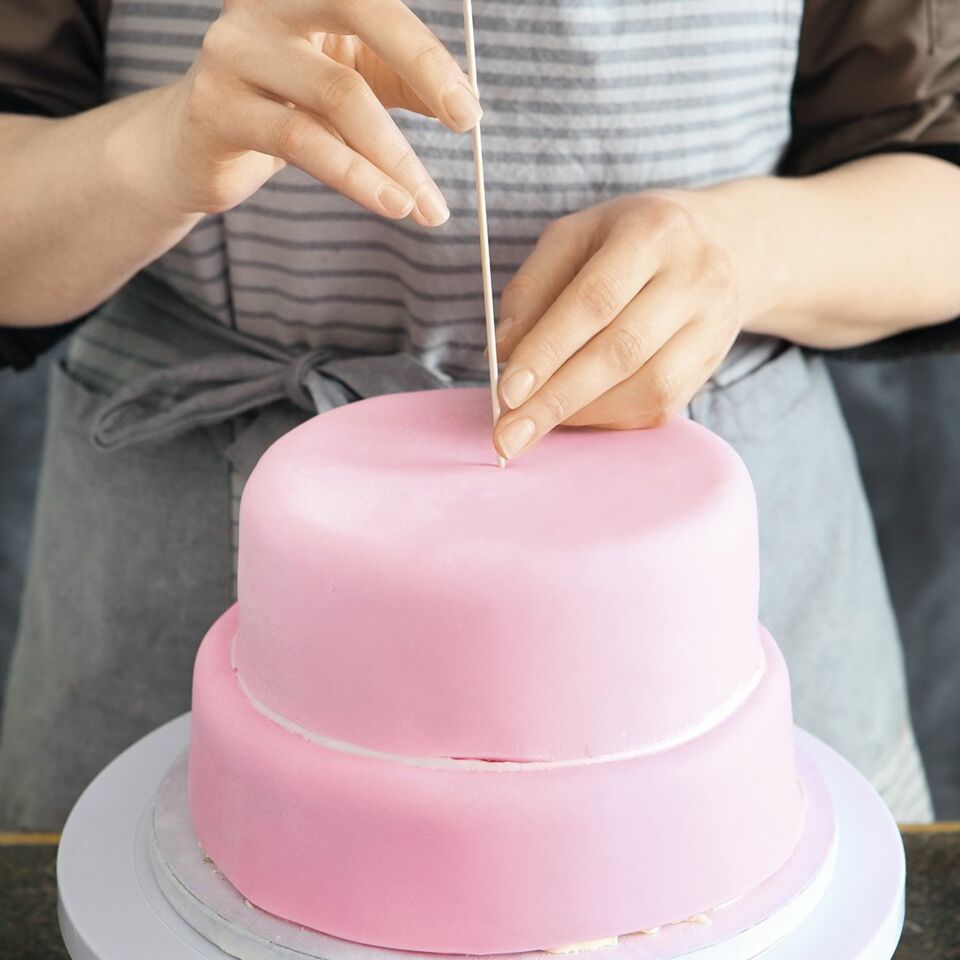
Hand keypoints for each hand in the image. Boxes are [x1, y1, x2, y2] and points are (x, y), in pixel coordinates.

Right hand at [147, 0, 480, 222]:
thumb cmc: (282, 107)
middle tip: (467, 125)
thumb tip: (463, 103)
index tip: (468, 111)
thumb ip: (399, 79)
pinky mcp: (219, 109)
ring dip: (395, 158)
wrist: (193, 147)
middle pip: (360, 6)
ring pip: (339, 94)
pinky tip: (392, 203)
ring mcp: (234, 51)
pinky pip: (304, 142)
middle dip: (424, 70)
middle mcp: (263, 3)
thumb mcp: (347, 81)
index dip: (428, 53)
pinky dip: (358, 178)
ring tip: (428, 206)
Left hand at [492, 192, 748, 459]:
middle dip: (556, 399)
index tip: (506, 392)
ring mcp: (713, 324)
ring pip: (647, 387)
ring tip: (533, 426)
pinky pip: (659, 406)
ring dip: (582, 414)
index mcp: (651, 232)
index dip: (547, 350)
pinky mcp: (714, 363)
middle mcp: (693, 277)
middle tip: (508, 435)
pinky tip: (574, 415)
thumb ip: (533, 289)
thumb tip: (504, 354)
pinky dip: (608, 418)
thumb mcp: (575, 237)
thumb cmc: (628, 240)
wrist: (724, 243)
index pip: (594, 299)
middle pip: (622, 351)